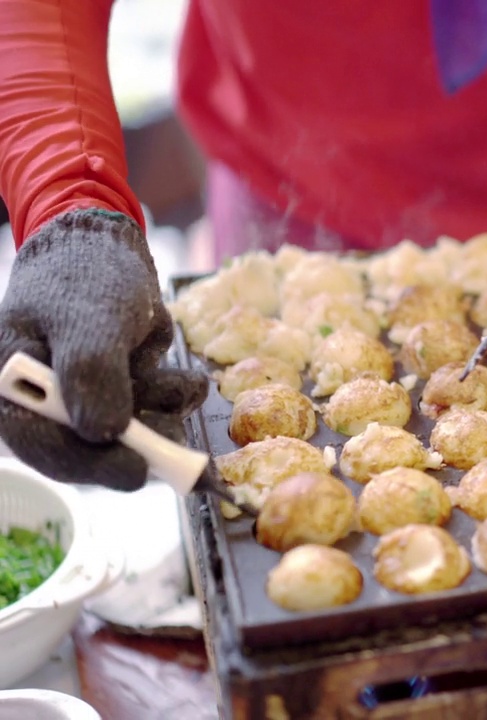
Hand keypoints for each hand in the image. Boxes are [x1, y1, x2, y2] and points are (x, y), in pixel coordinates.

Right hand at [0, 210, 208, 489]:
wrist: (106, 245)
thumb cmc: (82, 275)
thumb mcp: (87, 319)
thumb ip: (90, 372)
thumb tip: (101, 432)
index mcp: (12, 386)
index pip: (42, 442)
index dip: (88, 464)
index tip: (135, 471)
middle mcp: (46, 402)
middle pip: (88, 448)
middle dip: (138, 448)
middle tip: (179, 453)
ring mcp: (87, 398)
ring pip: (129, 431)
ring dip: (163, 416)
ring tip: (185, 386)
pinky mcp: (123, 390)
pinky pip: (153, 410)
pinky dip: (175, 399)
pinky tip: (190, 381)